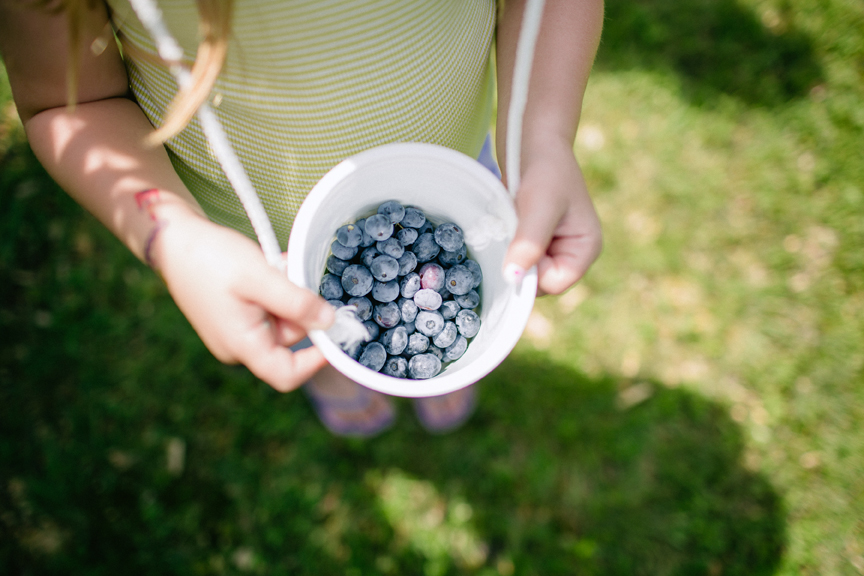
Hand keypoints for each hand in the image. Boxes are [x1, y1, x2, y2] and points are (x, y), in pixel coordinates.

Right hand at [153, 212, 334, 390]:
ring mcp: (233, 333)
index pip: (287, 374)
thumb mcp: (260, 277)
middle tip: (292, 273)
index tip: (337, 332)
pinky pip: (265, 310)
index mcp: (241, 345)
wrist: (172, 240)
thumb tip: (330, 322)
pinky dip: (274, 291)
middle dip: (299, 308)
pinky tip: (268, 267)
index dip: (317, 359)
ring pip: (279, 321)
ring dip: (287, 295)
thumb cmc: (211, 258)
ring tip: (276, 265)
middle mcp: (237, 346)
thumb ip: (297, 302)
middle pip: (288, 340)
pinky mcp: (232, 318)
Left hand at [503, 138, 601, 295]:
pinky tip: (509, 221)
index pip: (555, 283)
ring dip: (512, 250)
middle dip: (521, 260)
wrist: (535, 143)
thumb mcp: (539, 205)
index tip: (515, 246)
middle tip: (513, 227)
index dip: (531, 273)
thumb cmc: (546, 169)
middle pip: (538, 280)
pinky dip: (508, 243)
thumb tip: (512, 278)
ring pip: (524, 269)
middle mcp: (573, 253)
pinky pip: (517, 255)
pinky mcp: (537, 241)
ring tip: (513, 220)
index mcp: (586, 249)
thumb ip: (529, 243)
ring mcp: (555, 248)